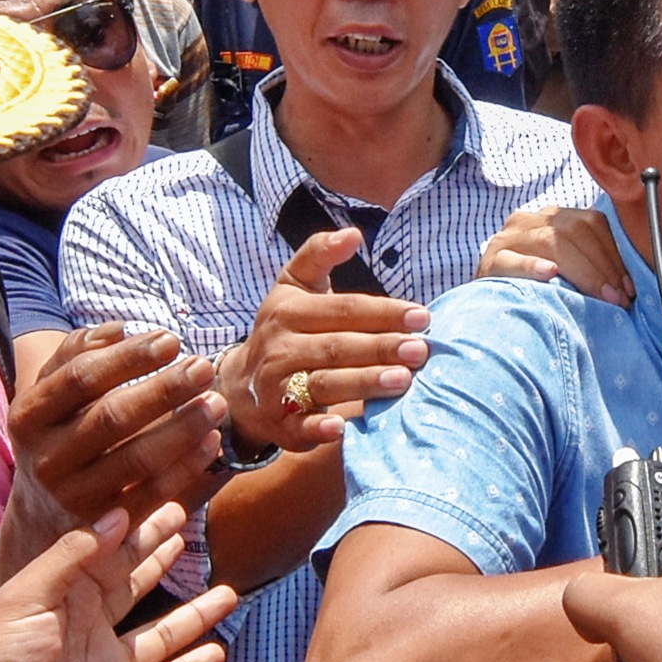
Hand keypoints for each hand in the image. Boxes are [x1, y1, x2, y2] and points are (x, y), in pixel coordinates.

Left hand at [0, 504, 231, 661]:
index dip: (141, 531)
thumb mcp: (26, 597)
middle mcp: (87, 627)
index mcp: (62, 596)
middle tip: (195, 531)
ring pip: (161, 635)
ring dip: (193, 615)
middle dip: (163, 558)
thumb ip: (73, 556)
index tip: (173, 506)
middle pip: (135, 586)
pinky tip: (217, 652)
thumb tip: (117, 516)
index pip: (110, 554)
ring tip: (228, 594)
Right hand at [9, 323, 224, 522]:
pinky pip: (152, 495)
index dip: (128, 357)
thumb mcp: (50, 395)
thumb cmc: (58, 435)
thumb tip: (118, 330)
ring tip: (217, 403)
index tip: (171, 339)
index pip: (81, 378)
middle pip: (111, 418)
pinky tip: (212, 442)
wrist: (41, 517)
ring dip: (182, 429)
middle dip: (163, 391)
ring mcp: (75, 497)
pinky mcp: (105, 527)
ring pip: (136, 460)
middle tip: (204, 367)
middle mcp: (46, 460)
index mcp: (28, 417)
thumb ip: (76, 355)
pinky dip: (186, 468)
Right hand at [212, 228, 430, 451]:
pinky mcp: (279, 424)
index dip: (383, 312)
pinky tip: (343, 427)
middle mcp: (280, 348)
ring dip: (363, 383)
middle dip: (381, 348)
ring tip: (403, 380)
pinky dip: (318, 429)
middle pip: (337, 347)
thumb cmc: (284, 328)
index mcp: (288, 311)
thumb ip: (319, 255)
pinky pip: (297, 428)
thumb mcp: (293, 286)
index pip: (342, 310)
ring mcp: (277, 388)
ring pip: (324, 383)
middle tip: (421, 350)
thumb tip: (353, 233)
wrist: (240, 384)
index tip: (422, 316)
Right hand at [475, 203, 632, 304]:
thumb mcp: (566, 269)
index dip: (614, 254)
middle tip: (619, 298)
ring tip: (600, 295)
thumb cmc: (536, 288)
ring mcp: (507, 238)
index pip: (591, 223)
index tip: (629, 288)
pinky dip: (533, 267)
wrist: (490, 303)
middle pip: (574, 231)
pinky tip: (550, 275)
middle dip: (603, 266)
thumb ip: (591, 264)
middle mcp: (529, 221)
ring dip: (582, 271)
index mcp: (552, 218)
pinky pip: (513, 260)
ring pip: (550, 242)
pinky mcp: (490, 261)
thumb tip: (629, 284)